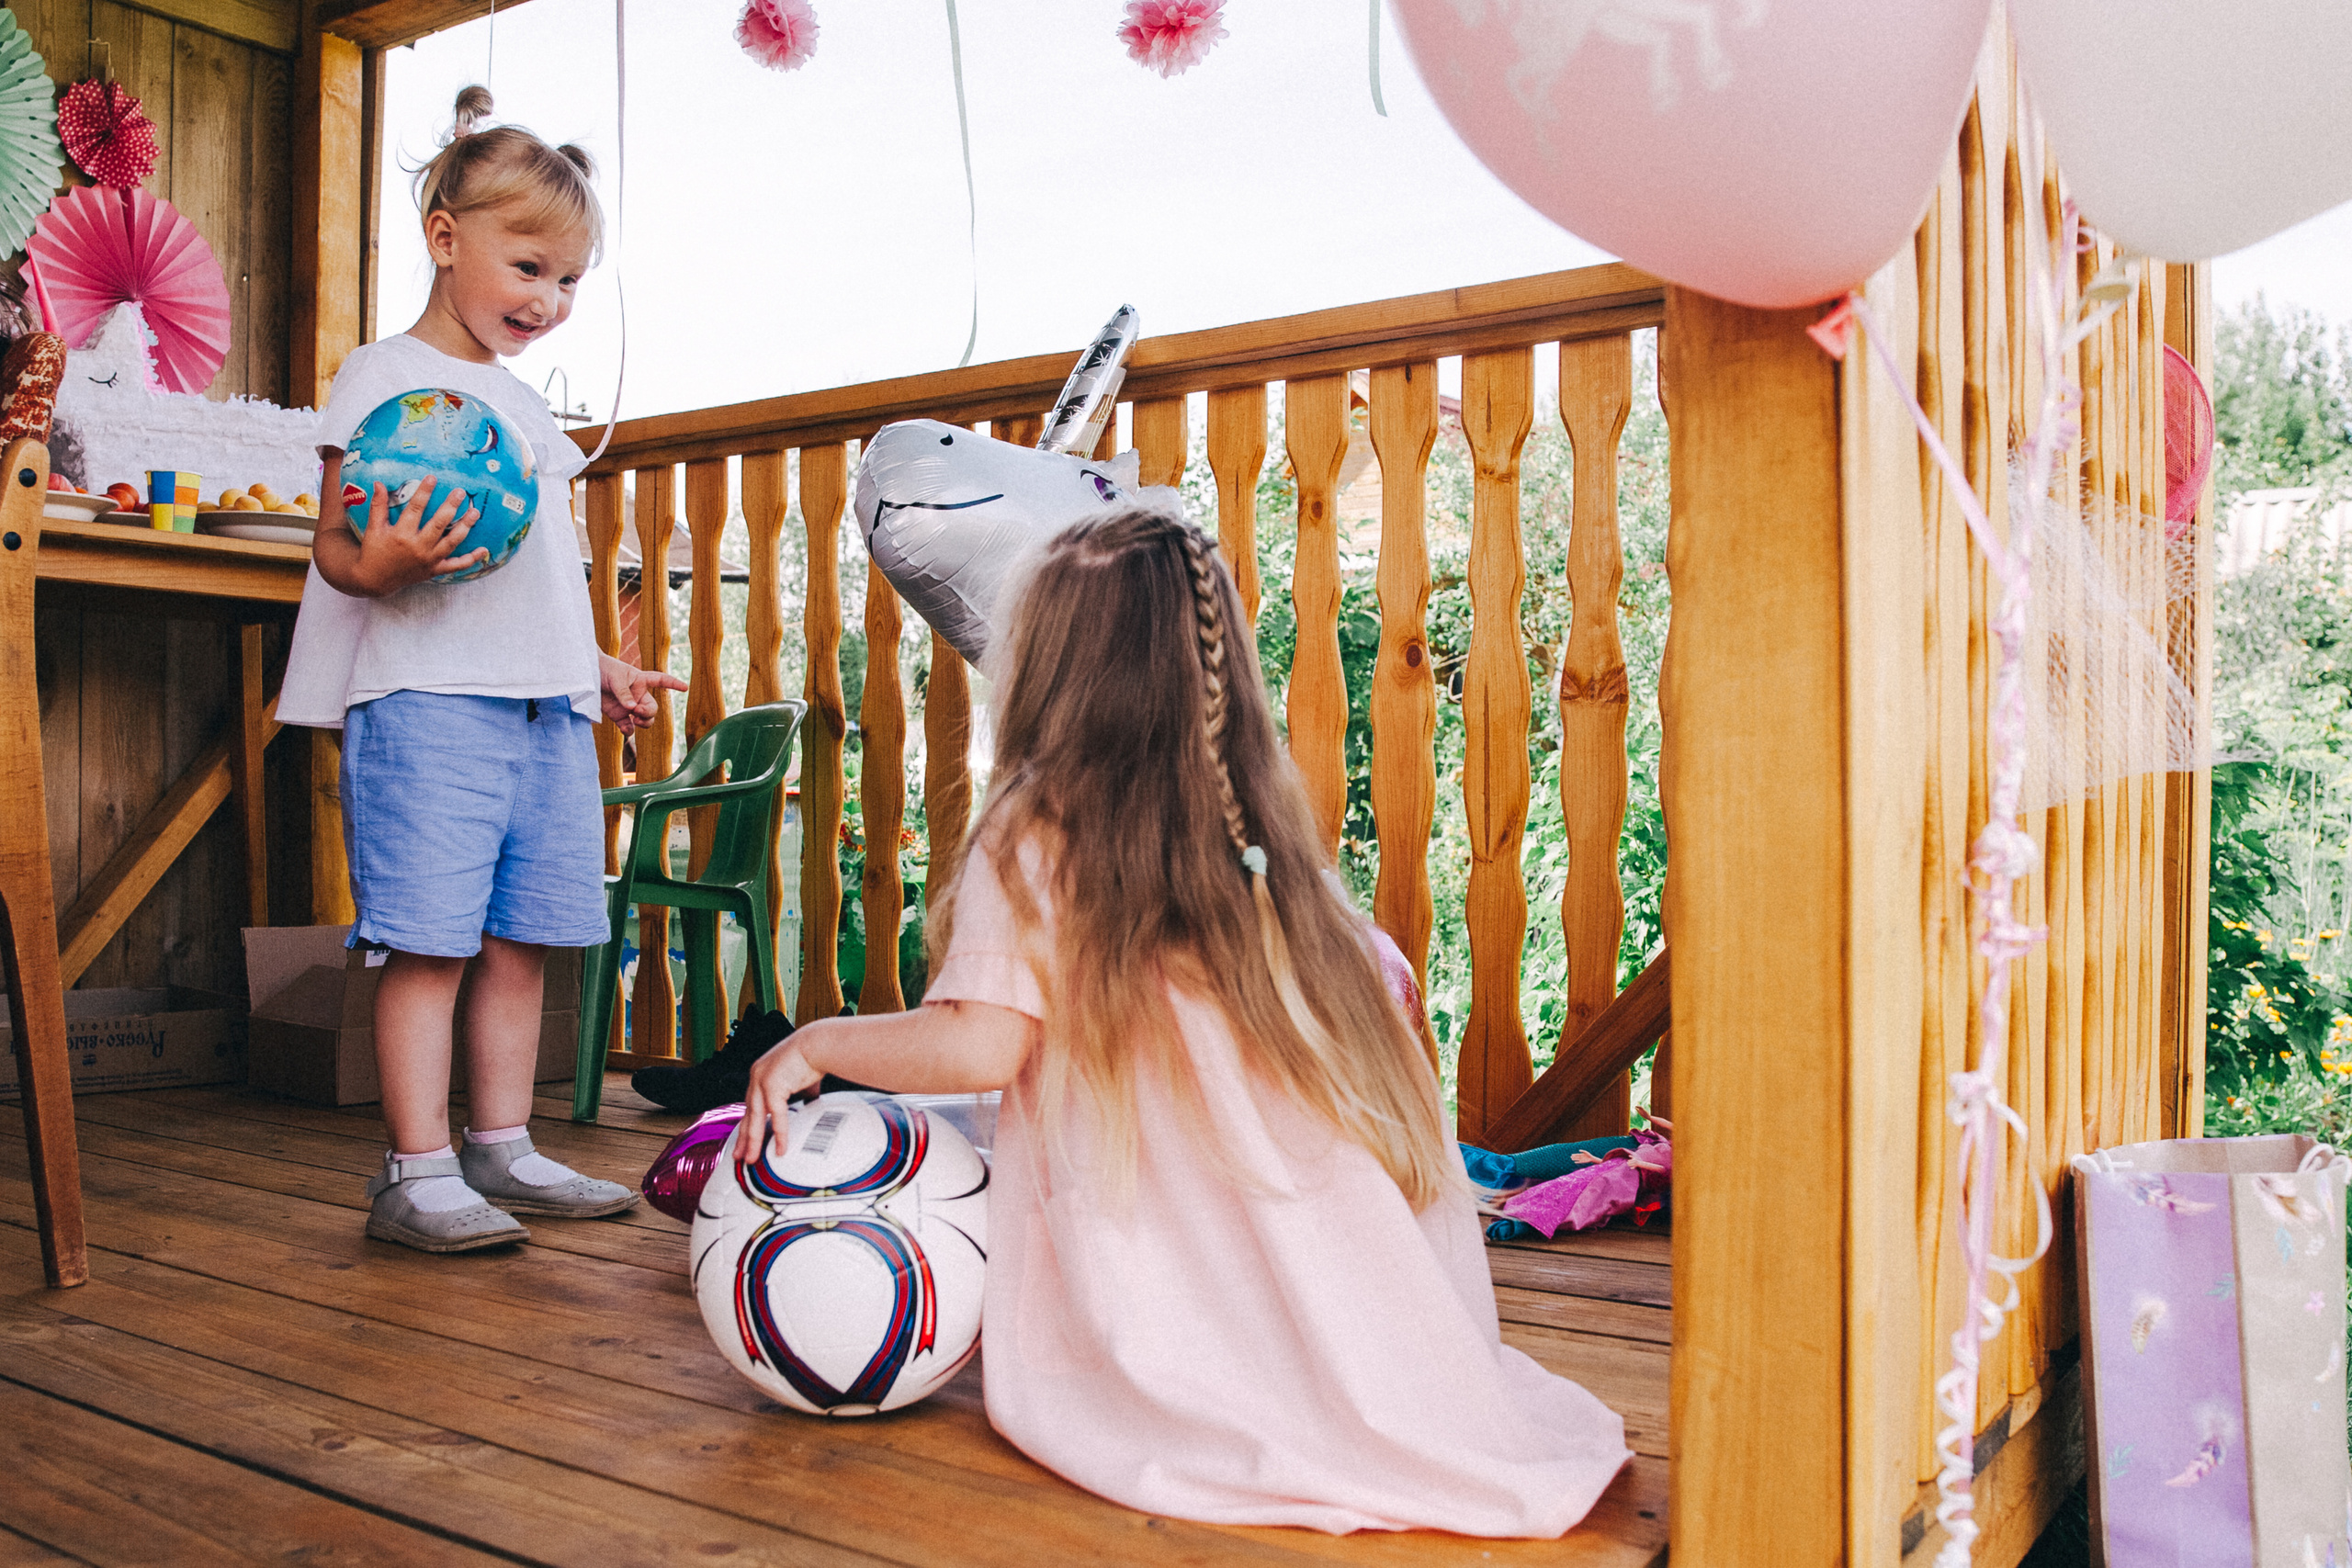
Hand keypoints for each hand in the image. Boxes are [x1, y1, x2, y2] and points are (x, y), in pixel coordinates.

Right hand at [344, 479, 485, 595]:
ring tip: (475, 513)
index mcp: (401, 535)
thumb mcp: (373, 528)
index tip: (432, 478)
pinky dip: (470, 559)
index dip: (424, 492)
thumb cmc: (374, 551)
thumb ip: (378, 505)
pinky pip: (456, 565)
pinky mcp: (435, 570)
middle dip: (450, 507)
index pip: (415, 509)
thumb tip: (379, 483)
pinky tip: (483, 549)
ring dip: (465, 527)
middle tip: (461, 492)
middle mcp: (418, 547)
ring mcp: (429, 560)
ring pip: (451, 542)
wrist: (375, 580)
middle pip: (438, 524)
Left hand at [599, 652, 686, 733]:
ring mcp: (628, 706)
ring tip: (634, 720)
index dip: (673, 684)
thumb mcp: (615, 678)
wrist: (584, 677)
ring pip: (645, 720)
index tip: (685, 687)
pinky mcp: (618, 716)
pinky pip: (629, 728)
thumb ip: (624, 693)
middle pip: (653, 708)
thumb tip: (631, 709)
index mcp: (640, 680)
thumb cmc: (602, 669)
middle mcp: (637, 695)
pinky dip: (628, 731)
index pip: (661, 680)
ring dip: (644, 723)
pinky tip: (625, 729)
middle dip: (648, 713)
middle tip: (636, 711)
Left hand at [740, 1031, 823, 1166]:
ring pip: (755, 1119)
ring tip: (752, 1159)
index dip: (747, 1123)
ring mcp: (761, 1081)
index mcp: (760, 1074)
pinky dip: (780, 1134)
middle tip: (739, 1156)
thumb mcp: (799, 1079)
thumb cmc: (813, 1056)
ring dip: (753, 1141)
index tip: (746, 1139)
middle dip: (743, 1138)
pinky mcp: (772, 1085)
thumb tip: (807, 1106)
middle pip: (747, 1114)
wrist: (819, 1043)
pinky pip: (776, 1116)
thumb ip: (798, 1094)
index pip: (750, 1104)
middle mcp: (756, 1077)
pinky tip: (781, 1148)